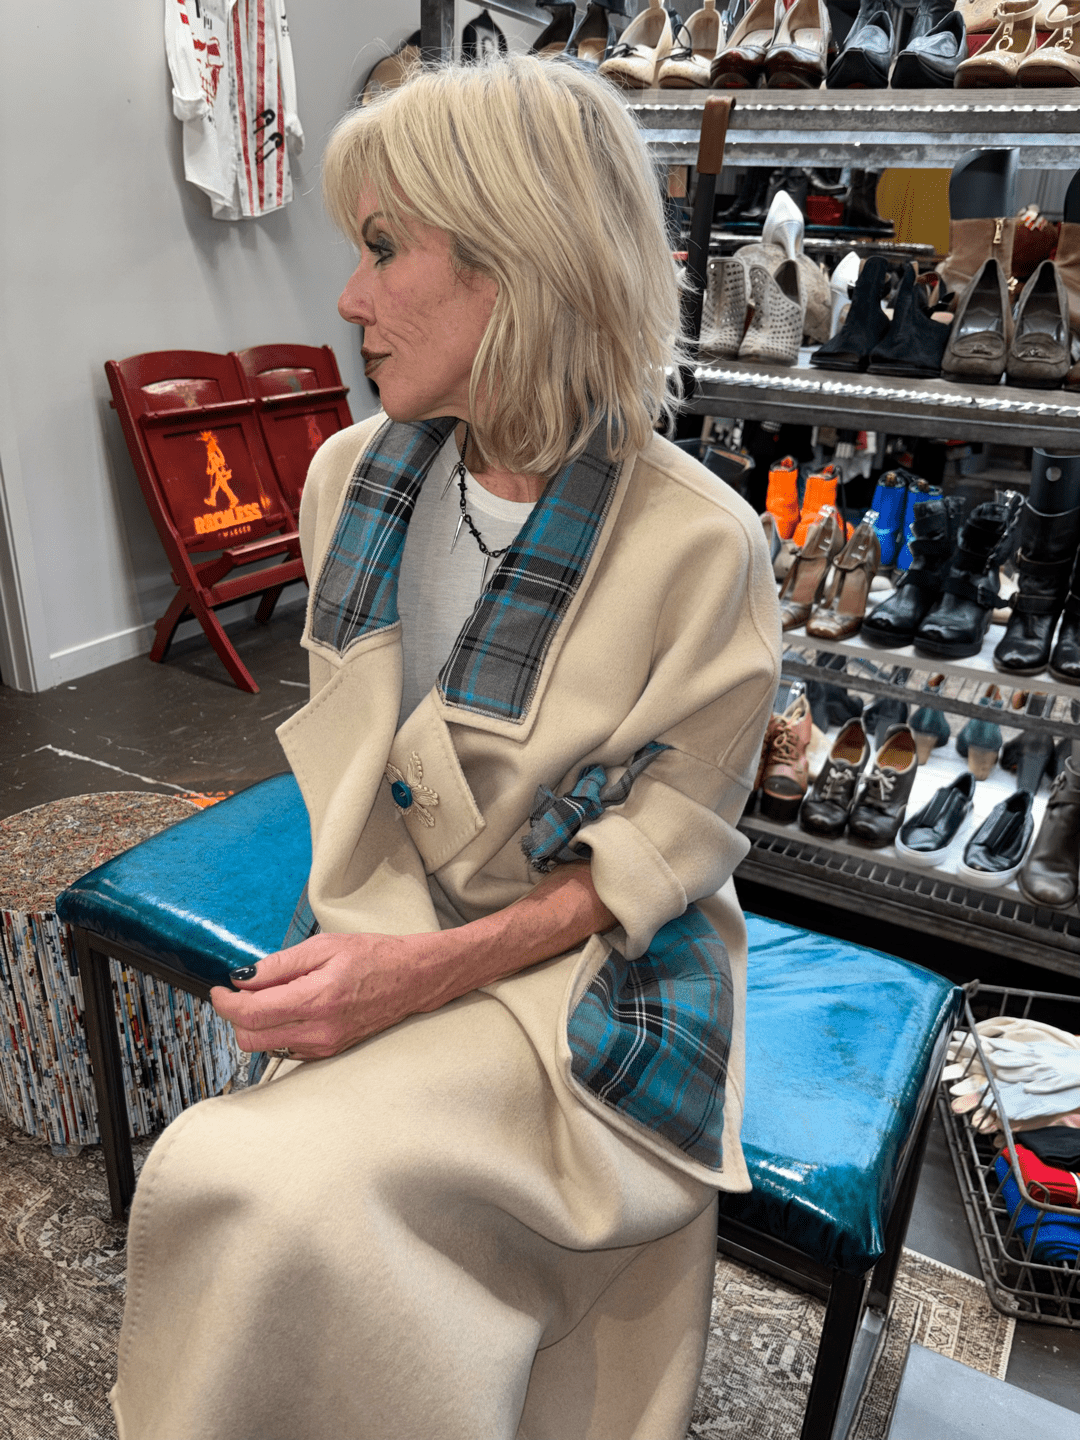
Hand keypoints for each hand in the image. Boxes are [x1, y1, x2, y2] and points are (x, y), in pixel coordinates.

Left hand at [210, 931, 436, 1059]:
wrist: (412, 979)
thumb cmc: (373, 957)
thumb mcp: (324, 946)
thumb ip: (279, 964)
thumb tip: (242, 978)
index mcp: (315, 999)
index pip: (251, 1013)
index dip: (225, 1003)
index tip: (218, 989)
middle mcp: (318, 1030)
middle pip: (250, 1038)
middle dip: (236, 1015)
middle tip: (242, 990)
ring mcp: (323, 1046)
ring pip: (265, 1046)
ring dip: (256, 1023)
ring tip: (270, 996)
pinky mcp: (327, 1052)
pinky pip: (285, 1048)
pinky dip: (276, 1030)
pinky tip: (289, 1008)